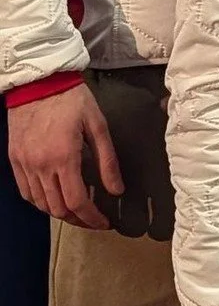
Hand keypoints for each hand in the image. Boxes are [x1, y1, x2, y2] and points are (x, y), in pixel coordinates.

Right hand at [8, 83, 122, 228]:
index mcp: (64, 157)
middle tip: (93, 219)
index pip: (78, 202)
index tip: (104, 223)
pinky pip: (26, 192)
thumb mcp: (98, 125)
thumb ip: (107, 160)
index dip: (92, 218)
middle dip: (78, 220)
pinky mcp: (15, 160)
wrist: (40, 81)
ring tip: (77, 212)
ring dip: (60, 213)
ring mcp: (24, 164)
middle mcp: (41, 166)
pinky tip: (53, 199)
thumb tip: (116, 190)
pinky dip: (40, 202)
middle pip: (58, 208)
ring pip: (41, 204)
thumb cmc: (73, 100)